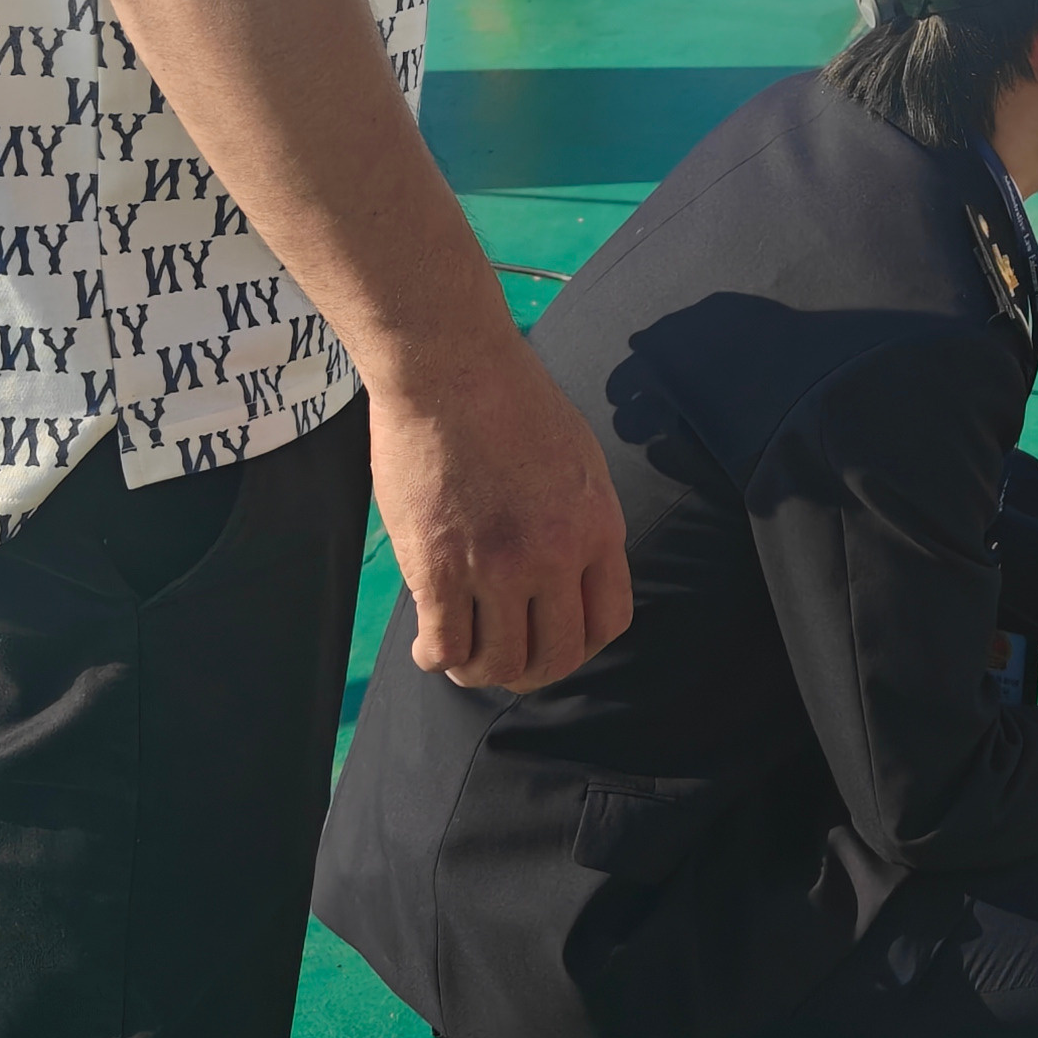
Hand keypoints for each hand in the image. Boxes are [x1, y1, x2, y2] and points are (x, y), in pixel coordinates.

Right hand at [370, 333, 633, 692]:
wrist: (451, 366)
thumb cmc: (509, 398)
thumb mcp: (578, 458)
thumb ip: (579, 520)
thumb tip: (569, 571)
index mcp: (597, 527)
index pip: (609, 622)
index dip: (581, 644)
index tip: (554, 638)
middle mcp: (555, 556)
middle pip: (556, 657)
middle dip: (531, 670)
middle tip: (505, 660)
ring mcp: (496, 566)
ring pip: (498, 663)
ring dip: (479, 671)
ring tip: (462, 657)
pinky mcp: (439, 567)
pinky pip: (444, 646)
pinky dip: (436, 659)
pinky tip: (428, 648)